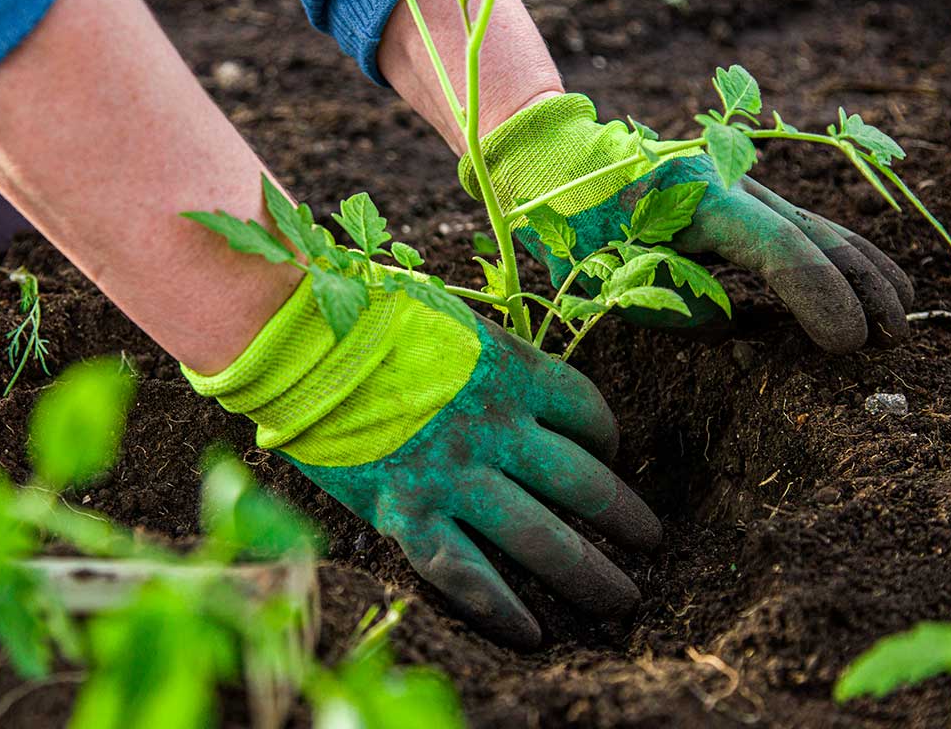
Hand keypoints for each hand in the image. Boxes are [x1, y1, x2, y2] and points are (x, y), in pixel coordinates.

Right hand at [185, 265, 659, 647]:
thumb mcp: (452, 322)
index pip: (587, 410)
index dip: (607, 437)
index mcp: (512, 370)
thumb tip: (514, 387)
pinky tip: (534, 634)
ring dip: (590, 572)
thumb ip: (491, 359)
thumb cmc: (369, 315)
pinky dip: (503, 608)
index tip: (608, 454)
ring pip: (542, 537)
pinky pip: (468, 573)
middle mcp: (497, 427)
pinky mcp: (408, 512)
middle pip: (583, 482)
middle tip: (652, 542)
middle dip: (626, 518)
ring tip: (623, 600)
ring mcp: (455, 474)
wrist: (298, 336)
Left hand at [460, 94, 914, 352]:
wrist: (560, 161)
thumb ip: (672, 305)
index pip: (780, 251)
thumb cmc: (574, 223)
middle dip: (861, 287)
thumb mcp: (607, 274)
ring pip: (818, 225)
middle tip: (893, 338)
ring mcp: (741, 183)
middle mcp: (732, 183)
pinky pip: (801, 226)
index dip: (821, 298)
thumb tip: (730, 322)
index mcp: (699, 199)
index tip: (847, 344)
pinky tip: (869, 279)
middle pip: (816, 234)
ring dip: (864, 270)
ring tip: (902, 314)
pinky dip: (839, 254)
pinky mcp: (740, 195)